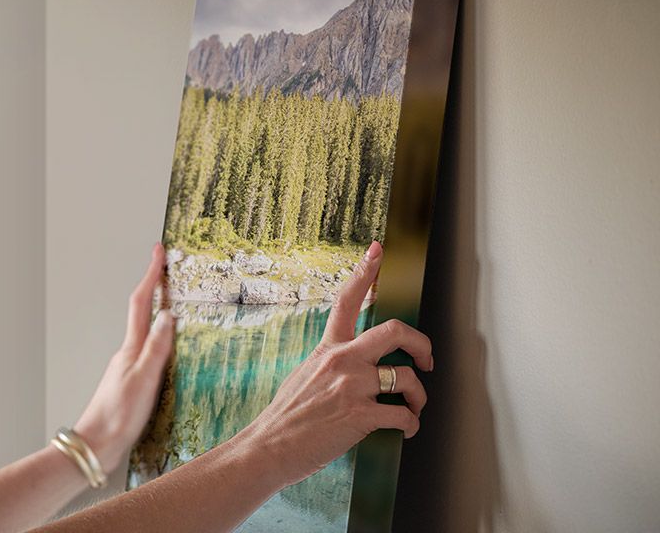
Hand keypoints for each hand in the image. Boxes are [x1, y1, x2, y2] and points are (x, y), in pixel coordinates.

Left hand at [74, 243, 173, 474]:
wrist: (96, 445)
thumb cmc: (118, 415)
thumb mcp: (144, 379)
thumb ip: (157, 348)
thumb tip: (168, 314)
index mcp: (131, 348)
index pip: (142, 303)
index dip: (151, 275)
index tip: (158, 251)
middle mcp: (128, 353)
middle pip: (142, 311)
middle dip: (155, 287)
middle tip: (168, 268)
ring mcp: (127, 367)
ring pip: (144, 331)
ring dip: (157, 312)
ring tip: (173, 300)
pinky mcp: (130, 382)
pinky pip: (147, 350)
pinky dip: (158, 338)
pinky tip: (168, 347)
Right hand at [240, 241, 433, 486]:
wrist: (270, 447)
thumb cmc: (286, 418)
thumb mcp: (304, 376)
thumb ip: (331, 365)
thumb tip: (355, 369)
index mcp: (328, 349)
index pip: (346, 301)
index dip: (364, 271)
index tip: (378, 250)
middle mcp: (342, 361)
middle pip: (395, 332)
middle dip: (422, 344)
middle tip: (427, 359)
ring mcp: (352, 387)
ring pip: (407, 378)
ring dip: (419, 397)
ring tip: (414, 408)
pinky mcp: (360, 415)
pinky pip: (403, 415)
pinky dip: (411, 424)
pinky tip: (407, 429)